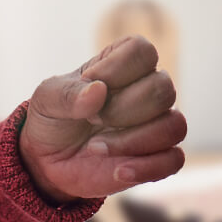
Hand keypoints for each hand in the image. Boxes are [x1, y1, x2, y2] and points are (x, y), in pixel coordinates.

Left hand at [20, 35, 186, 199]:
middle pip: (163, 89)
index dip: (117, 68)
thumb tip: (99, 91)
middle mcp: (146, 91)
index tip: (88, 82)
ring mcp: (157, 125)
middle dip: (122, 109)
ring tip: (95, 147)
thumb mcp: (46, 101)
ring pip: (174, 125)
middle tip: (91, 119)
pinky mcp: (160, 157)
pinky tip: (119, 170)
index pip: (143, 51)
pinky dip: (147, 167)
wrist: (49, 161)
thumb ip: (67, 93)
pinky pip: (175, 160)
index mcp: (122, 65)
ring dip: (132, 141)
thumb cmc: (53, 120)